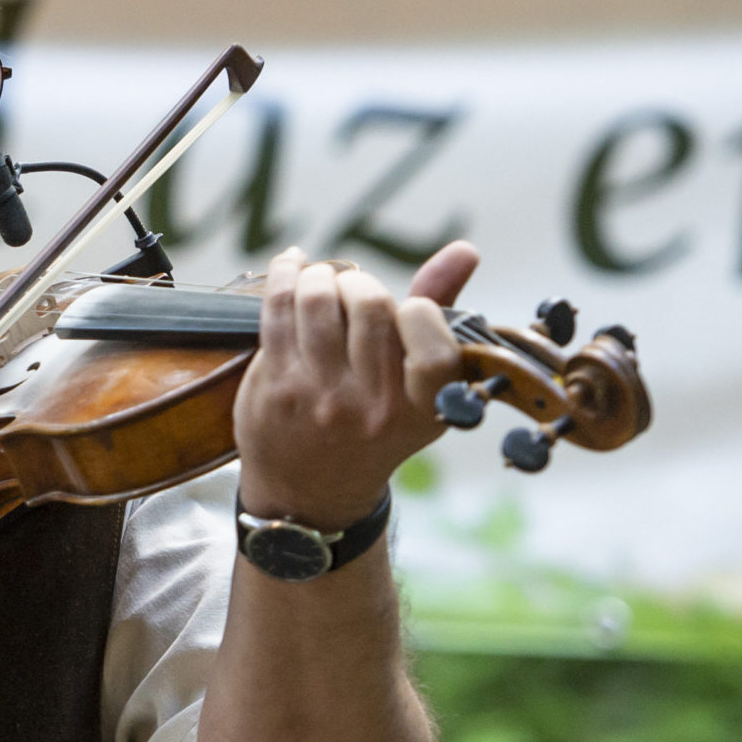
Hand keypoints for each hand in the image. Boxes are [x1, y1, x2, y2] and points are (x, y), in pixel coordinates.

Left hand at [233, 242, 479, 530]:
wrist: (309, 491)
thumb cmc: (372, 424)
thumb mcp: (418, 386)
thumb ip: (441, 311)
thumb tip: (465, 250)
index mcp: (423, 410)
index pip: (434, 351)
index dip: (421, 313)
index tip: (409, 308)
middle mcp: (373, 409)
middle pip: (371, 306)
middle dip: (361, 285)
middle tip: (354, 293)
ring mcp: (320, 397)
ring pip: (319, 299)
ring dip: (321, 276)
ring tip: (323, 283)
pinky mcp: (277, 384)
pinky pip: (278, 307)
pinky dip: (285, 273)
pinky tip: (292, 265)